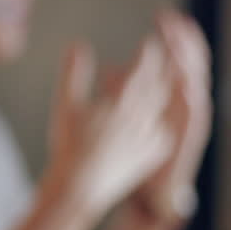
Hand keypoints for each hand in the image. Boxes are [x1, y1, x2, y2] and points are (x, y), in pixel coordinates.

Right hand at [46, 36, 172, 221]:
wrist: (80, 186)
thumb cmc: (69, 145)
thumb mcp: (65, 105)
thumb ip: (73, 73)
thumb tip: (76, 45)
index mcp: (122, 101)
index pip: (143, 68)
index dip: (147, 53)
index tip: (149, 43)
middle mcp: (142, 116)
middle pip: (160, 84)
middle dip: (163, 68)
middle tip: (165, 56)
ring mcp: (150, 136)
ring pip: (162, 107)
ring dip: (162, 92)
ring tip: (159, 85)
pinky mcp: (152, 154)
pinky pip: (163, 132)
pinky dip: (160, 120)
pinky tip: (155, 121)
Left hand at [136, 11, 212, 219]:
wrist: (148, 194)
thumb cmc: (133, 154)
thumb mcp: (122, 116)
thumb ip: (119, 90)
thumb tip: (110, 69)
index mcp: (165, 97)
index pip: (173, 59)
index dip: (172, 37)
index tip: (164, 15)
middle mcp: (181, 107)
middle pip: (189, 68)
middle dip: (185, 43)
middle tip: (177, 20)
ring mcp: (185, 125)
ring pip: (193, 90)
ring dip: (190, 67)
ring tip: (184, 44)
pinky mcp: (186, 144)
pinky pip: (193, 123)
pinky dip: (192, 105)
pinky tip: (189, 90)